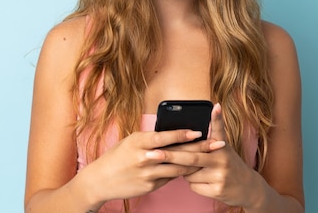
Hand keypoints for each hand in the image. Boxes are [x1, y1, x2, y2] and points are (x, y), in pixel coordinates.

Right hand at [79, 129, 203, 203]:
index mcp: (138, 141)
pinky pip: (170, 178)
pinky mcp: (149, 186)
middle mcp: (144, 157)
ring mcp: (147, 173)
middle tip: (216, 144)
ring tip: (210, 157)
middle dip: (199, 148)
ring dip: (195, 163)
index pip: (164, 137)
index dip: (182, 135)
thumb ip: (150, 138)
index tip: (198, 131)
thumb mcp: (131, 141)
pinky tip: (193, 169)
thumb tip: (171, 134)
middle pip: (176, 152)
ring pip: (177, 168)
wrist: (101, 180)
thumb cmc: (117, 156)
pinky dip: (182, 173)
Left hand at [152, 103, 260, 207]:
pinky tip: (203, 181)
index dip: (217, 117)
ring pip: (189, 174)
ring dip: (184, 172)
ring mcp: (220, 175)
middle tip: (153, 154)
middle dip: (170, 156)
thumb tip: (205, 115)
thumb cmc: (228, 164)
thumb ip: (212, 135)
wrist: (247, 187)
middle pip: (192, 156)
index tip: (215, 106)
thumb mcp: (223, 148)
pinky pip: (194, 186)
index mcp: (222, 146)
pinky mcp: (217, 190)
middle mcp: (222, 158)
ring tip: (196, 169)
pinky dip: (193, 183)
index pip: (219, 129)